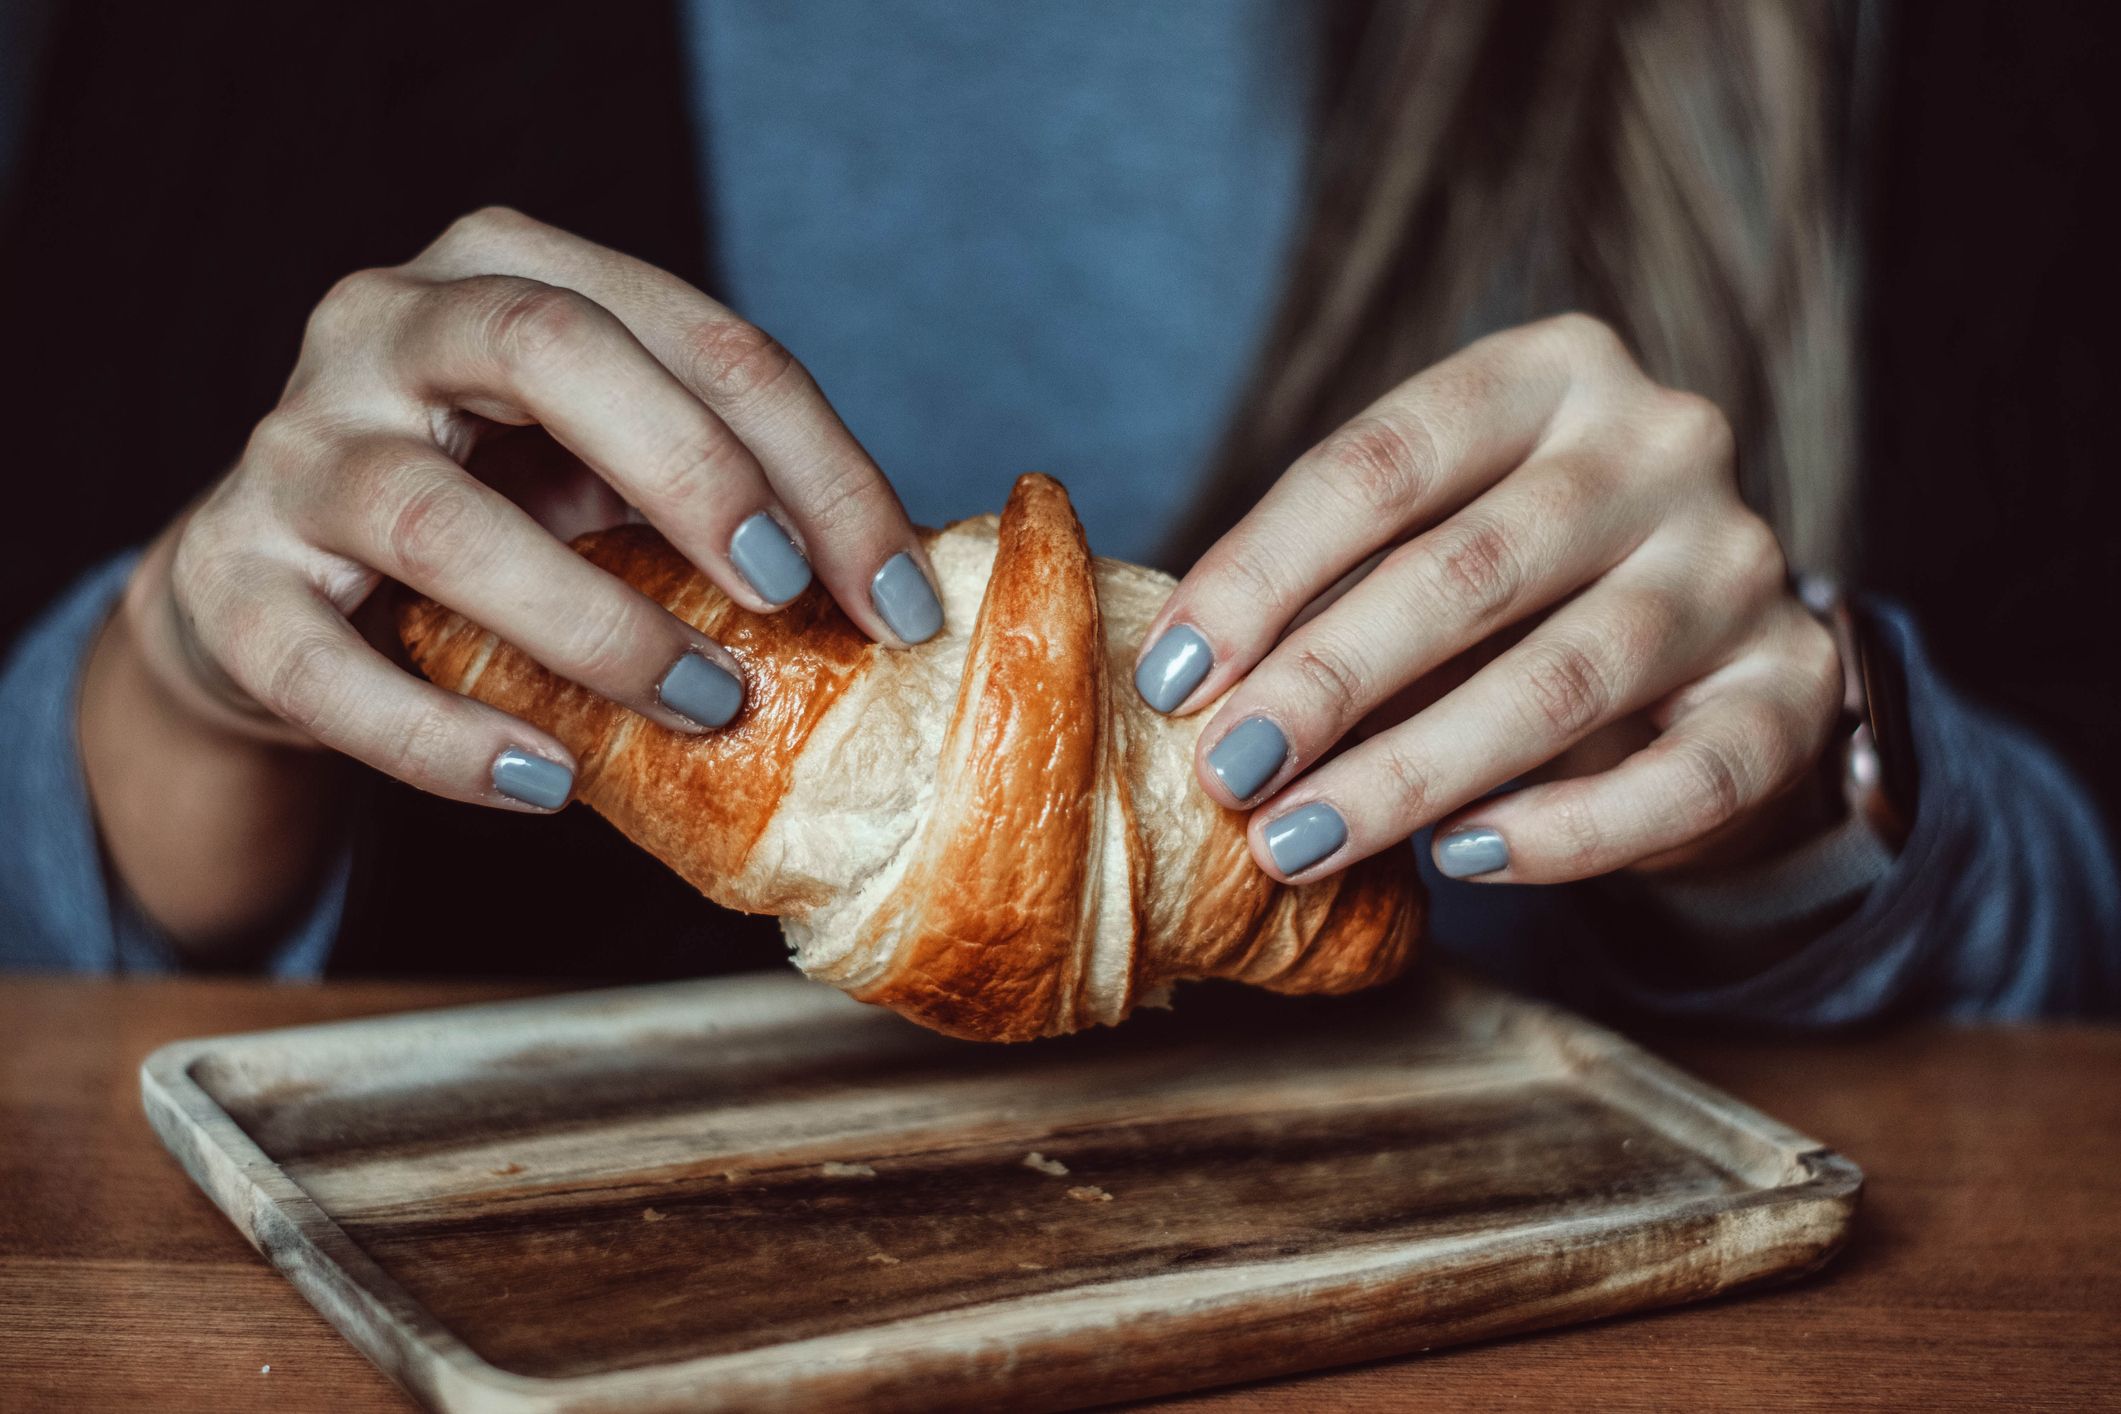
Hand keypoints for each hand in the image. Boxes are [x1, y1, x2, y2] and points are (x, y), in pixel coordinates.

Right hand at [134, 206, 940, 812]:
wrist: (279, 595)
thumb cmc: (492, 520)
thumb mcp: (604, 469)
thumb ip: (719, 493)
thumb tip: (902, 600)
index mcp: (510, 270)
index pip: (697, 335)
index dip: (818, 464)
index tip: (900, 597)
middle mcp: (387, 323)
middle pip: (547, 346)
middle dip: (694, 471)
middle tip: (787, 594)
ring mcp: (292, 447)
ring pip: (432, 512)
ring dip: (590, 621)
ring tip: (701, 706)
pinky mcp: (226, 579)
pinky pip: (321, 665)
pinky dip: (441, 737)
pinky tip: (545, 782)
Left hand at [1134, 314, 1841, 885]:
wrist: (1708, 648)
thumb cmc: (1520, 587)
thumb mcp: (1430, 536)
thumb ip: (1332, 580)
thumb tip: (1185, 678)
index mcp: (1552, 371)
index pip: (1383, 461)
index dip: (1262, 572)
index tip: (1171, 675)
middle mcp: (1663, 445)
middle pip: (1468, 569)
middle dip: (1326, 682)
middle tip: (1226, 775)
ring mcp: (1740, 563)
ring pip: (1564, 680)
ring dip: (1412, 773)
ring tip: (1300, 839)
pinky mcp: (1791, 687)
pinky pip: (1678, 781)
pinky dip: (1561, 833)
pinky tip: (1460, 861)